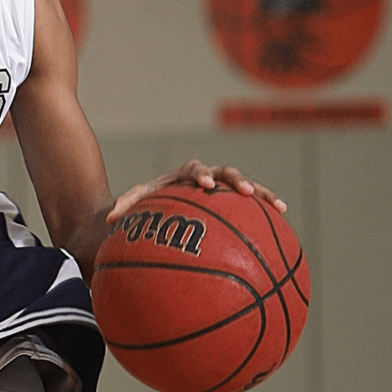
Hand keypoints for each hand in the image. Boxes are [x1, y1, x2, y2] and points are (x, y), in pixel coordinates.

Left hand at [107, 159, 286, 223]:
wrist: (156, 208)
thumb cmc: (144, 207)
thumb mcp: (133, 206)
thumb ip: (124, 207)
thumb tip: (109, 219)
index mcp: (182, 176)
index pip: (192, 170)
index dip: (199, 175)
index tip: (203, 185)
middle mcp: (205, 178)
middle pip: (224, 173)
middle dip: (236, 181)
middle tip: (247, 193)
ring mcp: (221, 190)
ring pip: (244, 188)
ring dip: (262, 194)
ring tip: (279, 206)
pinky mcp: (231, 204)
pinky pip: (251, 208)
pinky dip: (266, 212)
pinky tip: (282, 221)